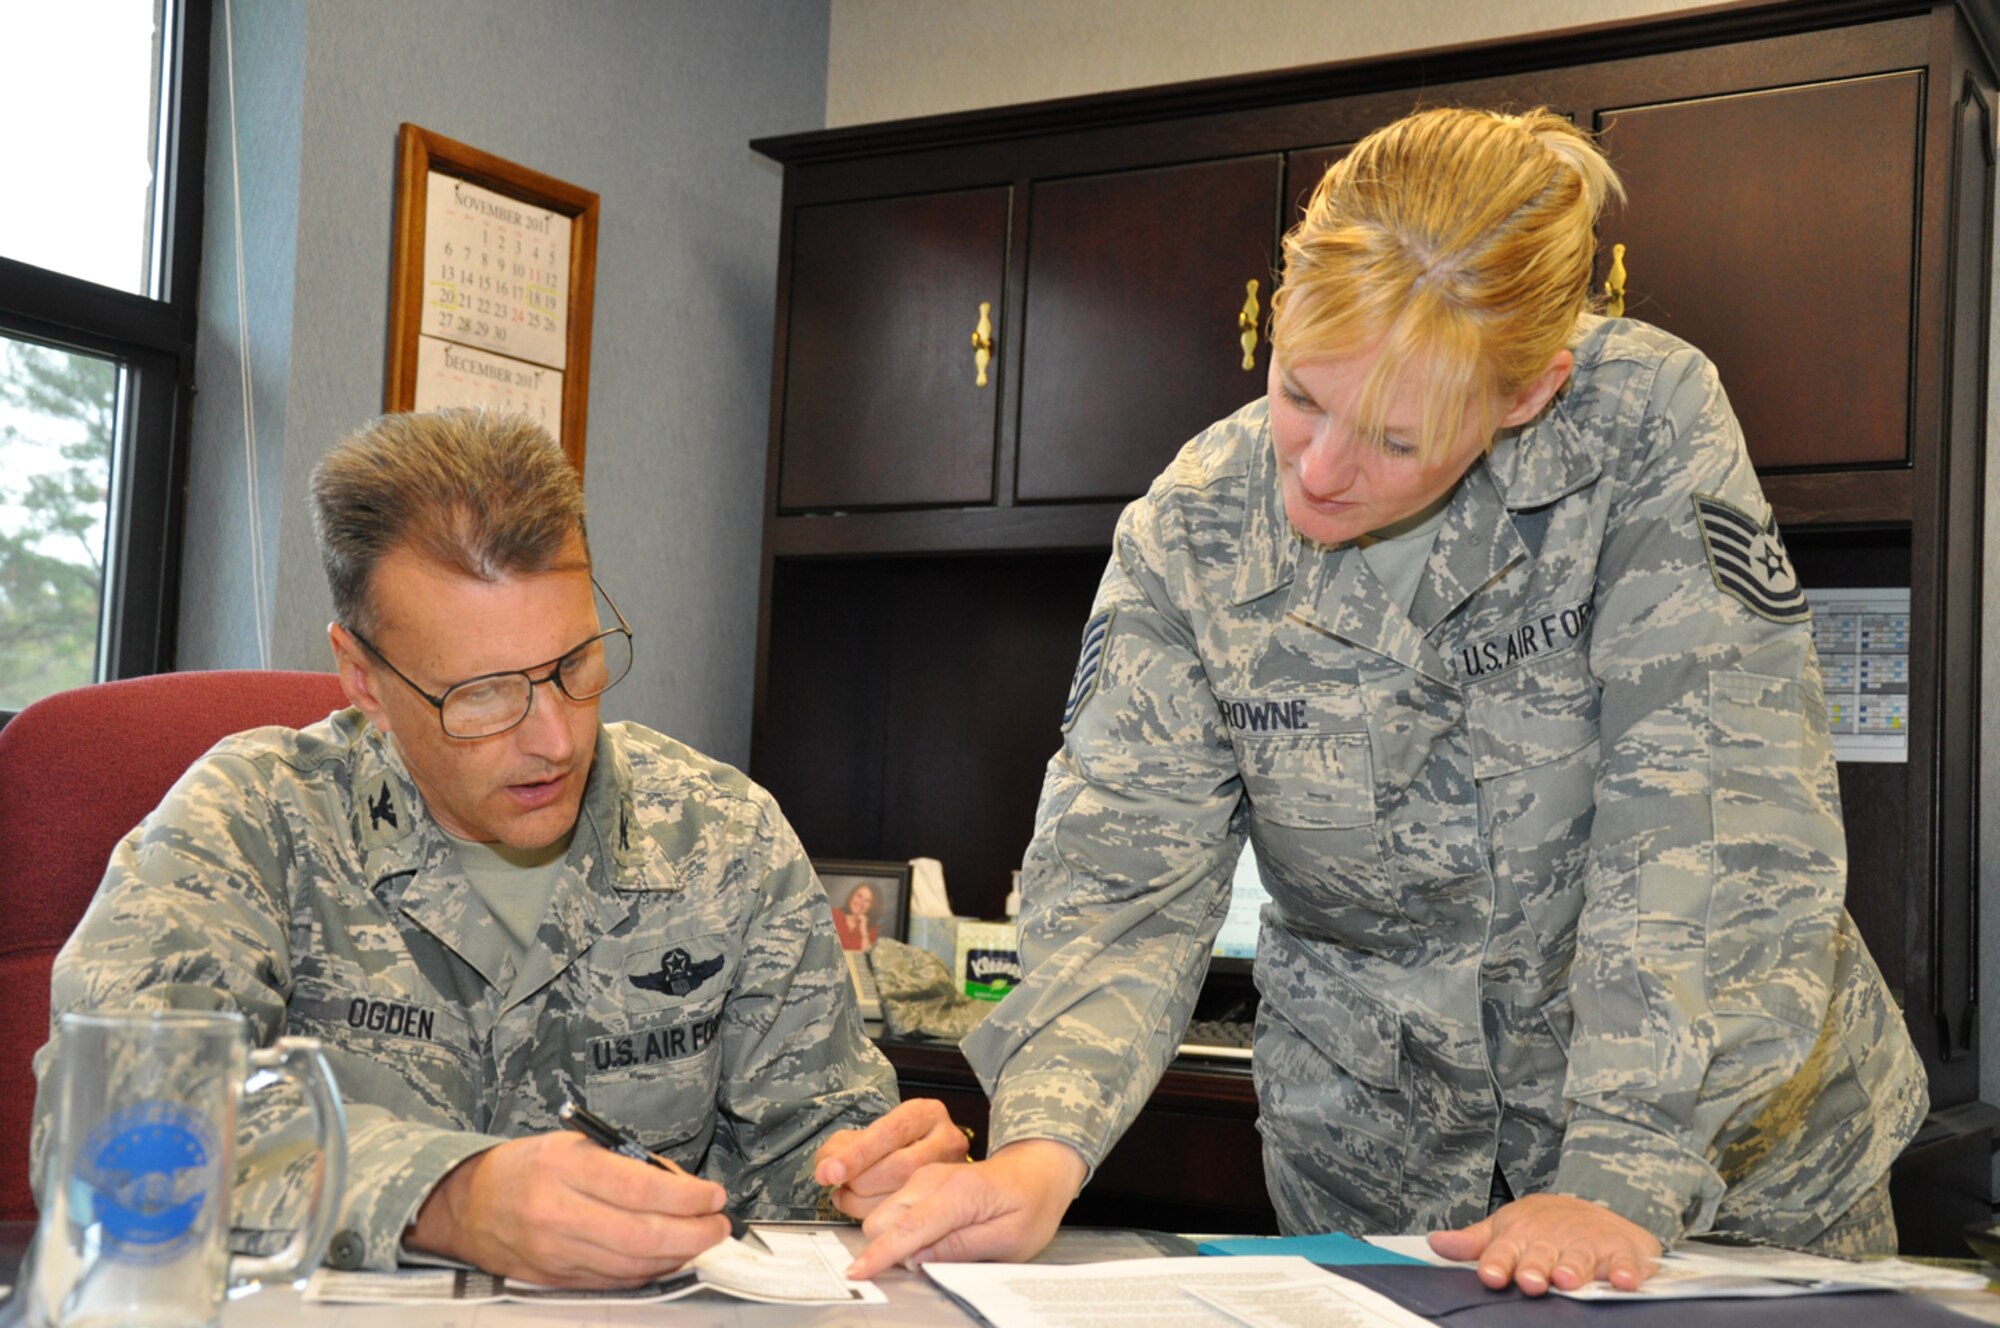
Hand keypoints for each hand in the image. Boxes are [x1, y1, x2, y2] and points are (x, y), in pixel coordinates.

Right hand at [404, 1131, 730, 1286]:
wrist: (467, 1204)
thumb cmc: (528, 1166)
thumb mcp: (577, 1144)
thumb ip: (628, 1164)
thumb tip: (683, 1188)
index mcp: (565, 1166)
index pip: (639, 1188)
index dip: (686, 1197)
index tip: (714, 1195)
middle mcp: (558, 1211)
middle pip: (642, 1234)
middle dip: (693, 1233)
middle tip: (719, 1226)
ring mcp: (555, 1251)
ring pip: (632, 1263)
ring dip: (677, 1256)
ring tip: (701, 1241)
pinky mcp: (555, 1279)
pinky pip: (614, 1281)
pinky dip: (649, 1272)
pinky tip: (668, 1259)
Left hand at [812, 1098, 970, 1218]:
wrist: (925, 1154)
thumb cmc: (894, 1142)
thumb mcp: (871, 1131)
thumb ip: (844, 1145)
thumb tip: (826, 1167)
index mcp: (927, 1113)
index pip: (890, 1132)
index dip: (857, 1154)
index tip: (829, 1171)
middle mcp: (946, 1140)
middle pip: (901, 1167)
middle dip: (860, 1181)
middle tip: (836, 1183)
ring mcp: (952, 1173)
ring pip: (906, 1195)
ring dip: (863, 1201)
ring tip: (844, 1194)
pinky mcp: (947, 1201)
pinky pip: (908, 1216)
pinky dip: (874, 1215)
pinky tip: (858, 1206)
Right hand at [840, 1138, 1086, 1279]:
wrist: (1036, 1172)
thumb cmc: (1029, 1205)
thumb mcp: (1009, 1239)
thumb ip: (961, 1248)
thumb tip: (918, 1260)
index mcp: (958, 1192)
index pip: (909, 1227)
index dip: (881, 1253)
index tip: (858, 1272)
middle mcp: (934, 1179)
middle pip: (882, 1218)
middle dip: (885, 1248)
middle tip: (919, 1267)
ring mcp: (924, 1177)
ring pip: (881, 1212)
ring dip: (888, 1238)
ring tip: (926, 1253)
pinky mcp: (920, 1182)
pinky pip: (892, 1208)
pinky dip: (894, 1229)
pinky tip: (920, 1240)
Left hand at [1428, 1192, 1661, 1294]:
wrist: (1596, 1211)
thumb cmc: (1542, 1229)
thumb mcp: (1506, 1230)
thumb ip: (1474, 1243)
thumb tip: (1435, 1243)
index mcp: (1520, 1235)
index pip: (1504, 1251)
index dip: (1497, 1263)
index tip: (1489, 1276)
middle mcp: (1553, 1239)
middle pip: (1541, 1255)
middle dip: (1534, 1268)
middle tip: (1530, 1281)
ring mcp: (1588, 1243)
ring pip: (1579, 1259)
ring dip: (1574, 1268)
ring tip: (1567, 1280)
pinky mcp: (1621, 1251)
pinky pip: (1625, 1262)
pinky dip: (1626, 1271)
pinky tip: (1623, 1281)